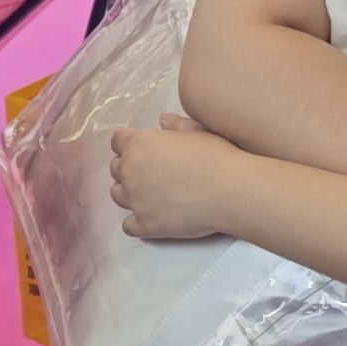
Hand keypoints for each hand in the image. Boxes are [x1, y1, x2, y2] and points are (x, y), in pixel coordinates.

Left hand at [108, 113, 245, 240]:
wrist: (231, 191)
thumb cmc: (216, 155)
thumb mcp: (197, 131)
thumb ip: (175, 125)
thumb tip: (162, 120)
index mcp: (139, 144)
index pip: (117, 141)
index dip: (130, 145)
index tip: (144, 151)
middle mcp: (129, 171)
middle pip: (116, 168)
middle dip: (130, 169)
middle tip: (153, 173)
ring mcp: (135, 200)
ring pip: (118, 196)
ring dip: (130, 194)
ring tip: (153, 195)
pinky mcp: (145, 225)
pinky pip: (128, 226)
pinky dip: (137, 223)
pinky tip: (153, 218)